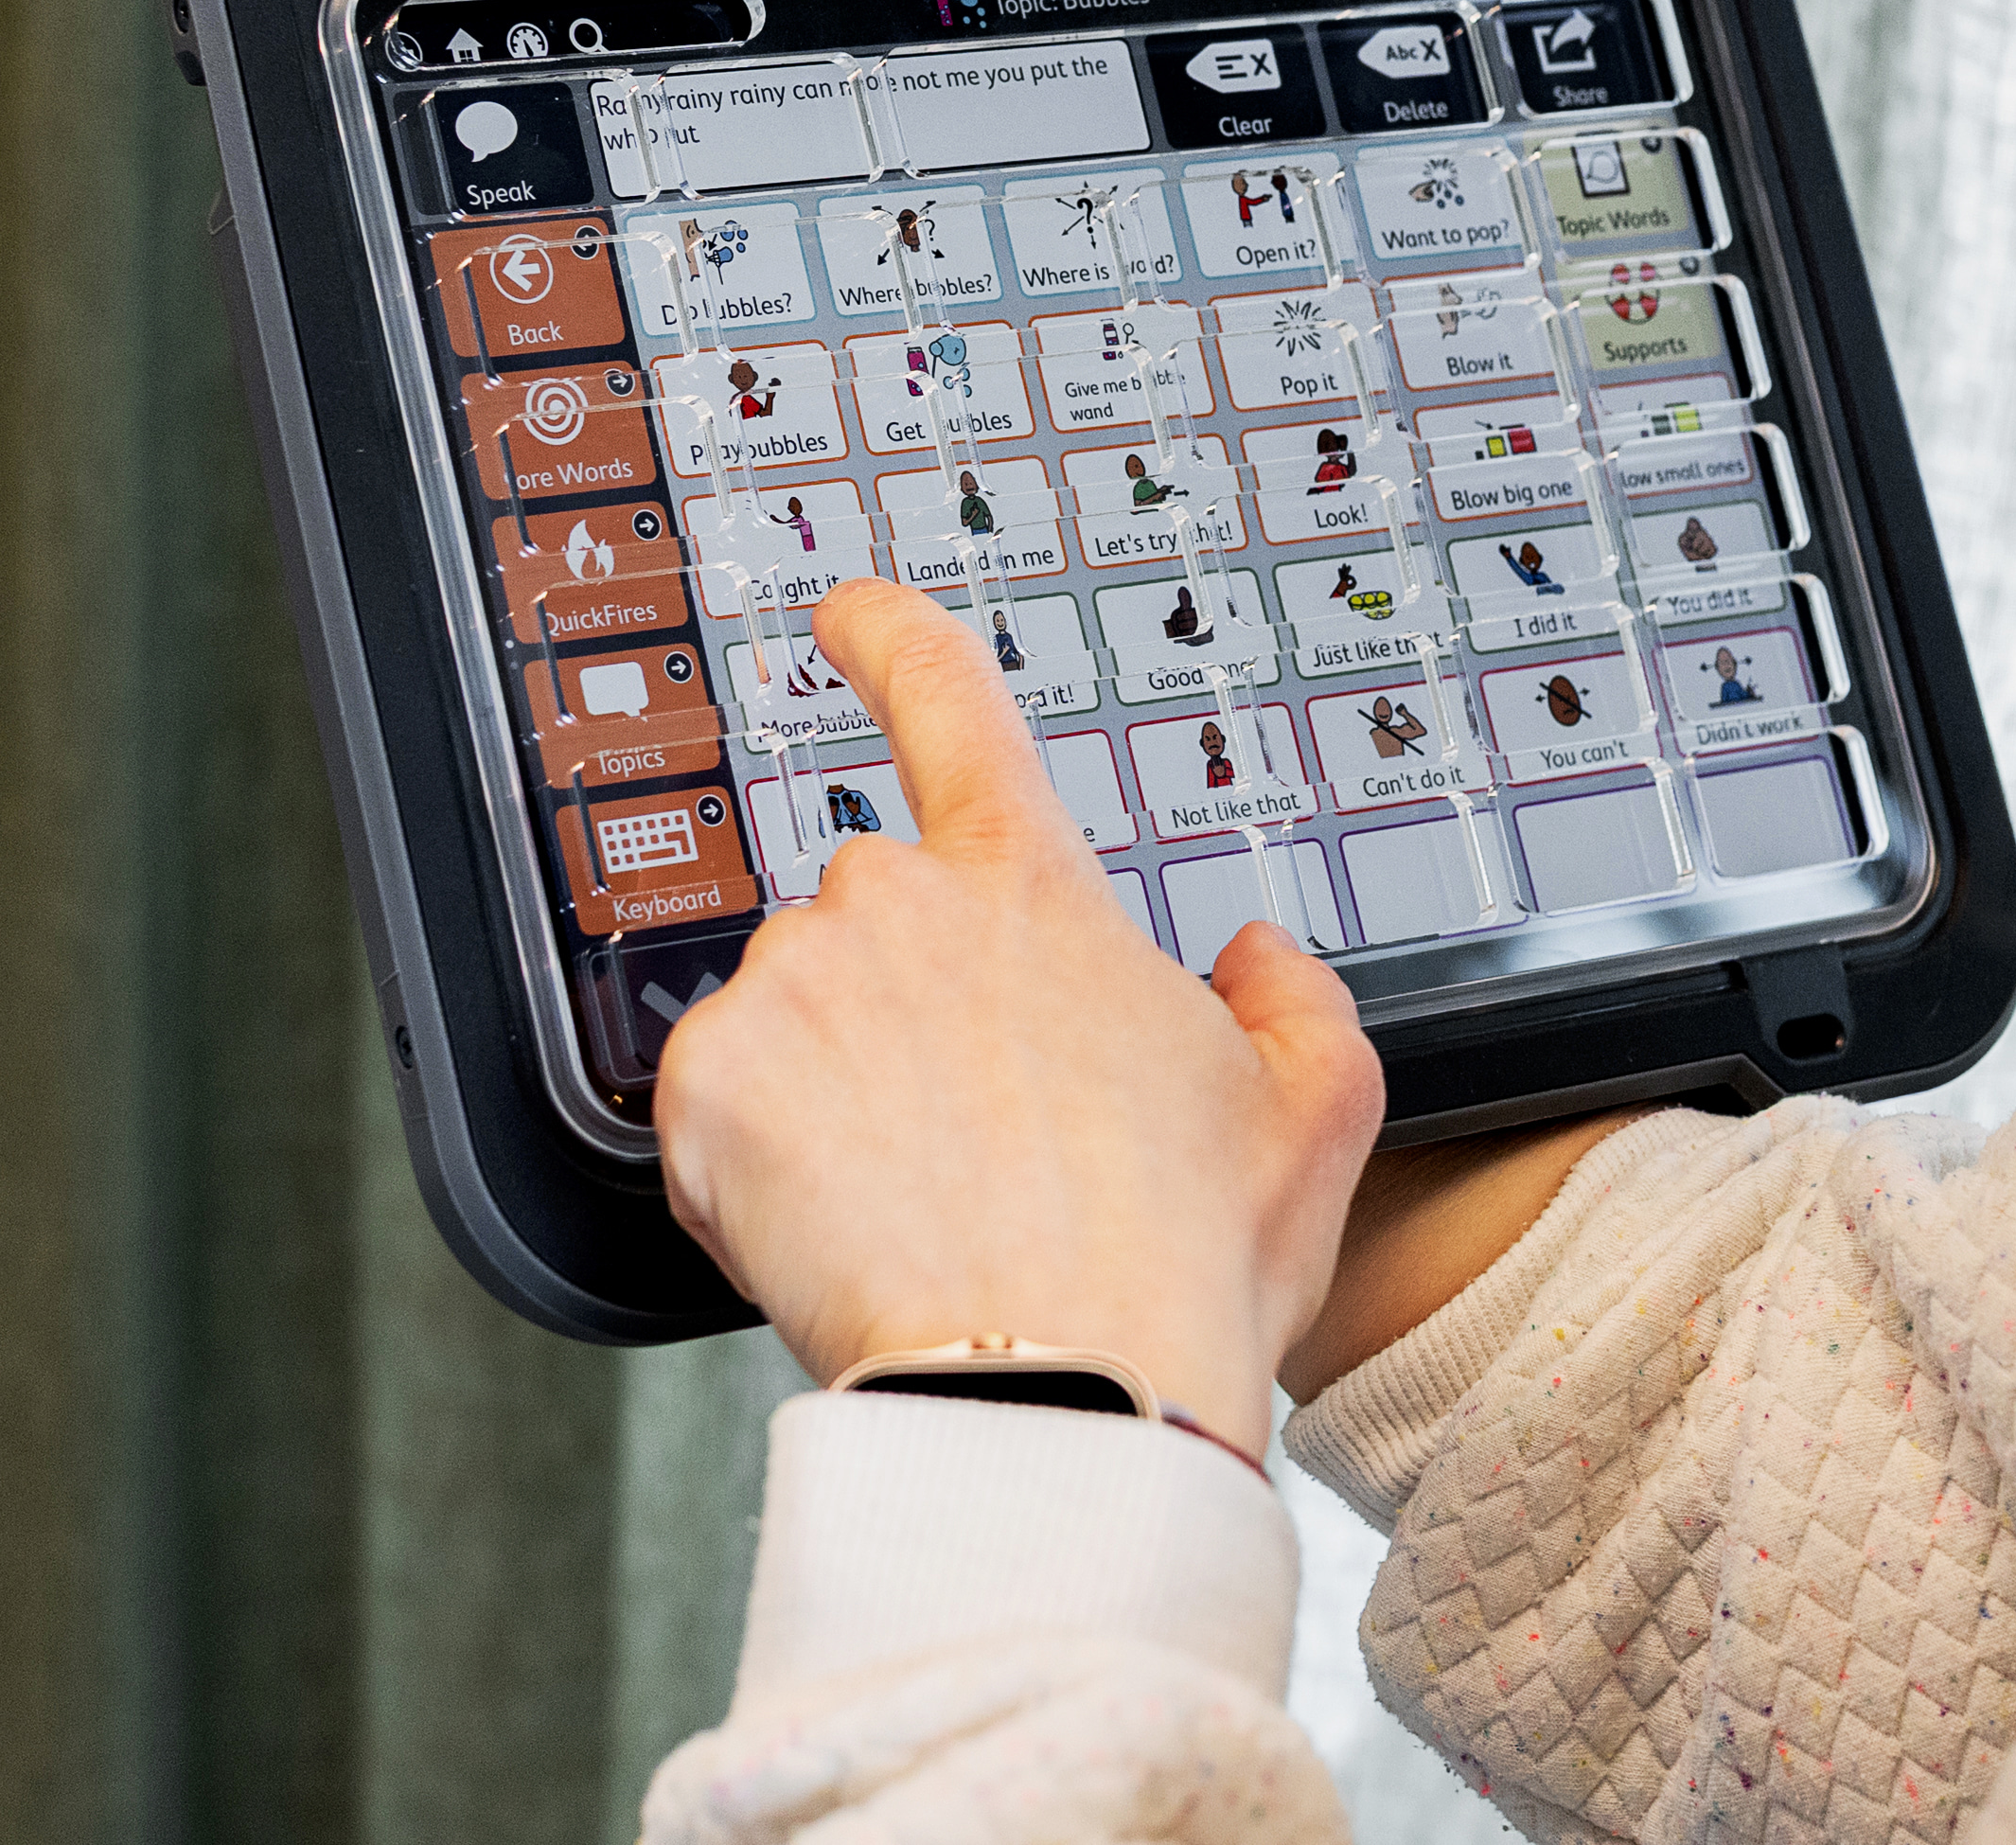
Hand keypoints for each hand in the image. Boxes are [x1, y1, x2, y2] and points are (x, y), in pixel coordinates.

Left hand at [652, 580, 1385, 1449]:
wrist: (1058, 1397)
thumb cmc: (1178, 1268)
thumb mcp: (1311, 1112)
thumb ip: (1294, 999)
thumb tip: (1253, 957)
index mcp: (1030, 888)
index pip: (947, 699)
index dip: (889, 639)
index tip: (848, 617)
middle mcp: (893, 906)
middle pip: (874, 920)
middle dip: (908, 1007)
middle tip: (978, 1137)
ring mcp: (788, 991)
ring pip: (796, 1019)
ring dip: (836, 1091)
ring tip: (925, 1207)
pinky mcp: (704, 1091)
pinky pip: (717, 1110)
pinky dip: (761, 1168)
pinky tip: (846, 1233)